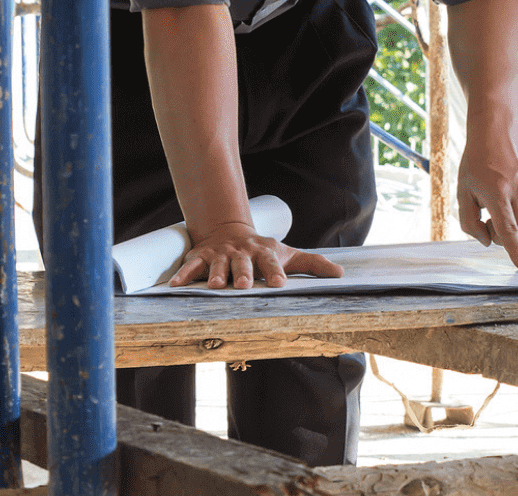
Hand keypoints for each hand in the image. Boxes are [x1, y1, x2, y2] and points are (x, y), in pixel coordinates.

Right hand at [169, 221, 342, 288]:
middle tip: (245, 286)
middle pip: (244, 265)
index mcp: (264, 253)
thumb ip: (313, 264)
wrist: (228, 230)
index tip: (280, 284)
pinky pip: (191, 266)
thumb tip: (342, 274)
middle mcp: (242, 253)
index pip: (272, 263)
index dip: (275, 272)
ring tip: (216, 287)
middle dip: (244, 274)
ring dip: (217, 275)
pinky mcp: (201, 257)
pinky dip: (183, 276)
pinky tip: (175, 286)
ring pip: (218, 266)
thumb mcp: (288, 254)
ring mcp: (221, 255)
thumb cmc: (262, 251)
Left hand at [457, 124, 517, 269]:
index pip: (509, 230)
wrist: (496, 135)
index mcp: (497, 194)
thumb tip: (487, 241)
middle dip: (502, 236)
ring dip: (516, 229)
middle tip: (488, 218)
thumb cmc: (476, 164)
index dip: (515, 252)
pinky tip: (514, 206)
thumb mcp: (463, 192)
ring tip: (502, 208)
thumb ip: (469, 222)